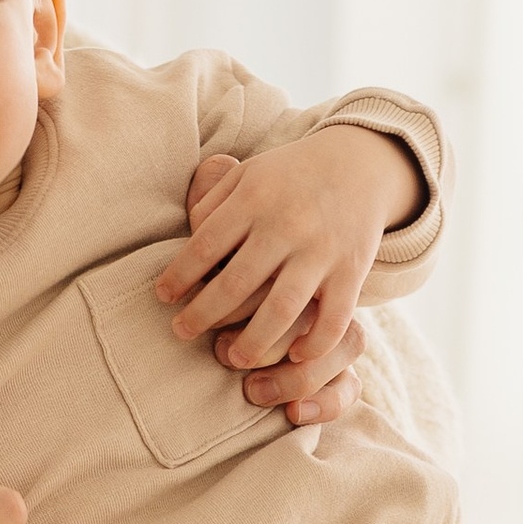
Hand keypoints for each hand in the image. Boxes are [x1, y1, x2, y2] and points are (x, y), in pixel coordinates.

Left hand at [149, 125, 419, 421]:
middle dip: (203, 314)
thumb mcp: (248, 173)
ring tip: (231, 359)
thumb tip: (184, 245)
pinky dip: (314, 345)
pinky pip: (333, 319)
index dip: (179, 276)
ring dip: (252, 342)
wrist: (360, 164)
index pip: (206, 244)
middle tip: (180, 332)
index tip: (162, 298)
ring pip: (281, 309)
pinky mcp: (352, 270)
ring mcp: (321, 250)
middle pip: (236, 283)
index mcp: (255, 197)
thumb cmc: (288, 177)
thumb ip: (212, 203)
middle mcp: (287, 224)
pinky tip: (295, 358)